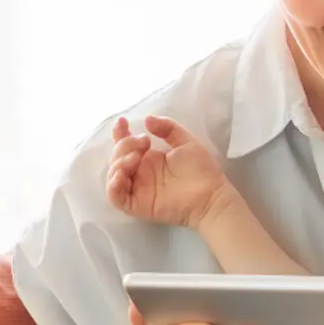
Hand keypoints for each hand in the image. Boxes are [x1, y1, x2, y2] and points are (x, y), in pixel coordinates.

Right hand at [106, 116, 232, 229]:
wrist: (210, 196)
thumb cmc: (201, 170)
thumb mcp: (186, 141)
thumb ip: (168, 128)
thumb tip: (147, 119)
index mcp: (149, 159)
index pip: (126, 146)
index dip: (120, 134)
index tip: (123, 122)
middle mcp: (140, 173)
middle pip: (117, 157)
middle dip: (124, 145)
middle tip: (144, 143)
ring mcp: (137, 190)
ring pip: (112, 176)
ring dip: (118, 163)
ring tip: (136, 158)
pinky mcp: (137, 205)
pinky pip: (115, 197)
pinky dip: (113, 186)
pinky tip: (123, 175)